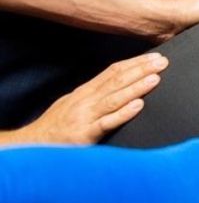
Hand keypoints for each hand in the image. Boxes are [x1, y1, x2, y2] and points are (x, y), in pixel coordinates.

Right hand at [7, 53, 168, 145]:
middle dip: (141, 70)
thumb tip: (119, 87)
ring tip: (155, 78)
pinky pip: (106, 123)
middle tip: (162, 62)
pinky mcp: (84, 134)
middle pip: (116, 81)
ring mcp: (84, 116)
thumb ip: (95, 96)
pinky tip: (138, 106)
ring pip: (114, 98)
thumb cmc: (57, 127)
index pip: (113, 72)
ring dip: (136, 87)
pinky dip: (123, 113)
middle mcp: (85, 100)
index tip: (154, 57)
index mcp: (85, 92)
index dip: (134, 63)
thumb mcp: (74, 104)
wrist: (32, 146)